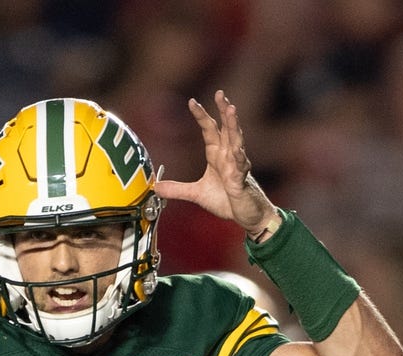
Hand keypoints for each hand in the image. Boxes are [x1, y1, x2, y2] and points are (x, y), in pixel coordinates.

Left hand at [153, 90, 278, 234]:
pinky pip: (240, 167)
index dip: (202, 116)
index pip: (210, 130)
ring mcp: (237, 166)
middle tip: (220, 93)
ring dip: (233, 125)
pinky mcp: (242, 181)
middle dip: (223, 110)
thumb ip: (177, 189)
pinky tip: (236, 151)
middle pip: (226, 128)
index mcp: (218, 155)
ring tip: (231, 109)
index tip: (192, 101)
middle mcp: (229, 156)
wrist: (246, 216)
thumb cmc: (227, 201)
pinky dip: (238, 158)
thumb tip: (156, 187)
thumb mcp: (196, 194)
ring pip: (236, 141)